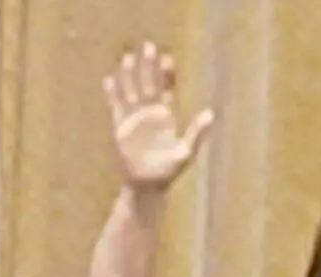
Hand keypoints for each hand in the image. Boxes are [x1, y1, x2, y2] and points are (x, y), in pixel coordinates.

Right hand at [102, 43, 212, 191]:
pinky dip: (112, 93)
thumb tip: (211, 113)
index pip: (166, 89)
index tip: (168, 58)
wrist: (147, 185)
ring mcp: (134, 119)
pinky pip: (115, 106)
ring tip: (128, 57)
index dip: (166, 74)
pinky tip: (109, 79)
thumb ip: (197, 132)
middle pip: (148, 84)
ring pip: (131, 91)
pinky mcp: (120, 127)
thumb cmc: (168, 171)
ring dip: (129, 75)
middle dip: (148, 66)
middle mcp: (150, 113)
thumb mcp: (186, 151)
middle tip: (148, 46)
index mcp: (166, 116)